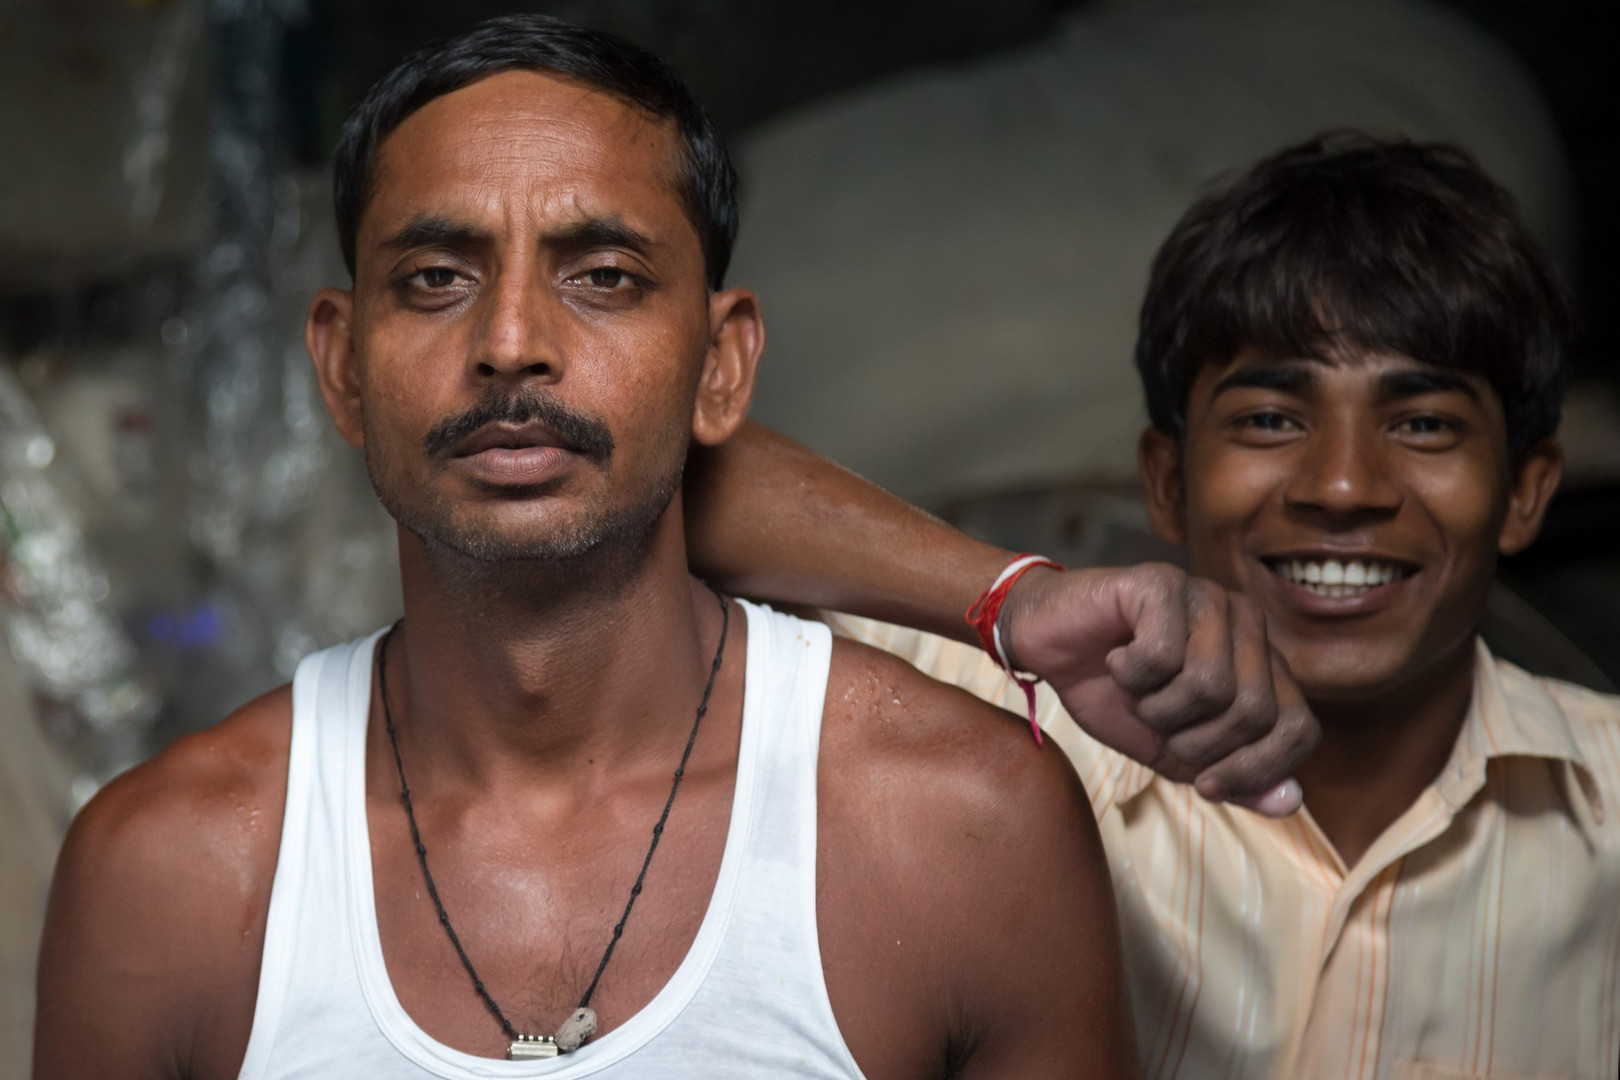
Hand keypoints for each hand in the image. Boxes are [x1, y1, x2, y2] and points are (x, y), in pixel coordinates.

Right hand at [999, 563, 1318, 816]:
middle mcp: (1246, 623)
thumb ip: (1230, 776)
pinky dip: (1128, 674)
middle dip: (1193, 741)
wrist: (1045, 642)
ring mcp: (1208, 598)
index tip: (1205, 784)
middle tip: (1154, 722)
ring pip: (1210, 686)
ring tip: (1134, 688)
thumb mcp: (1171, 750)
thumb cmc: (1109, 691)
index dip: (1255, 770)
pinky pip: (1162, 656)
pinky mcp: (1163, 583)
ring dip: (1156, 707)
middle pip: (1253, 713)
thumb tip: (1288, 802)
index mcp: (1261, 662)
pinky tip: (1115, 657)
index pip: (1299, 728)